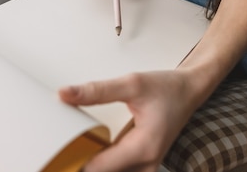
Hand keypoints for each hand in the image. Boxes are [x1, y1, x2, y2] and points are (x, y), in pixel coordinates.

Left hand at [59, 69, 207, 171]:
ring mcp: (146, 168)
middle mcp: (146, 164)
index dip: (74, 161)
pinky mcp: (143, 165)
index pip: (98, 169)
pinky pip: (118, 171)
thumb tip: (65, 94)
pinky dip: (103, 163)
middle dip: (82, 162)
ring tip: (78, 147)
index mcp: (143, 148)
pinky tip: (92, 148)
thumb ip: (97, 91)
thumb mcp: (132, 84)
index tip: (57, 151)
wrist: (189, 91)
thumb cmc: (167, 88)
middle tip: (64, 149)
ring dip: (93, 163)